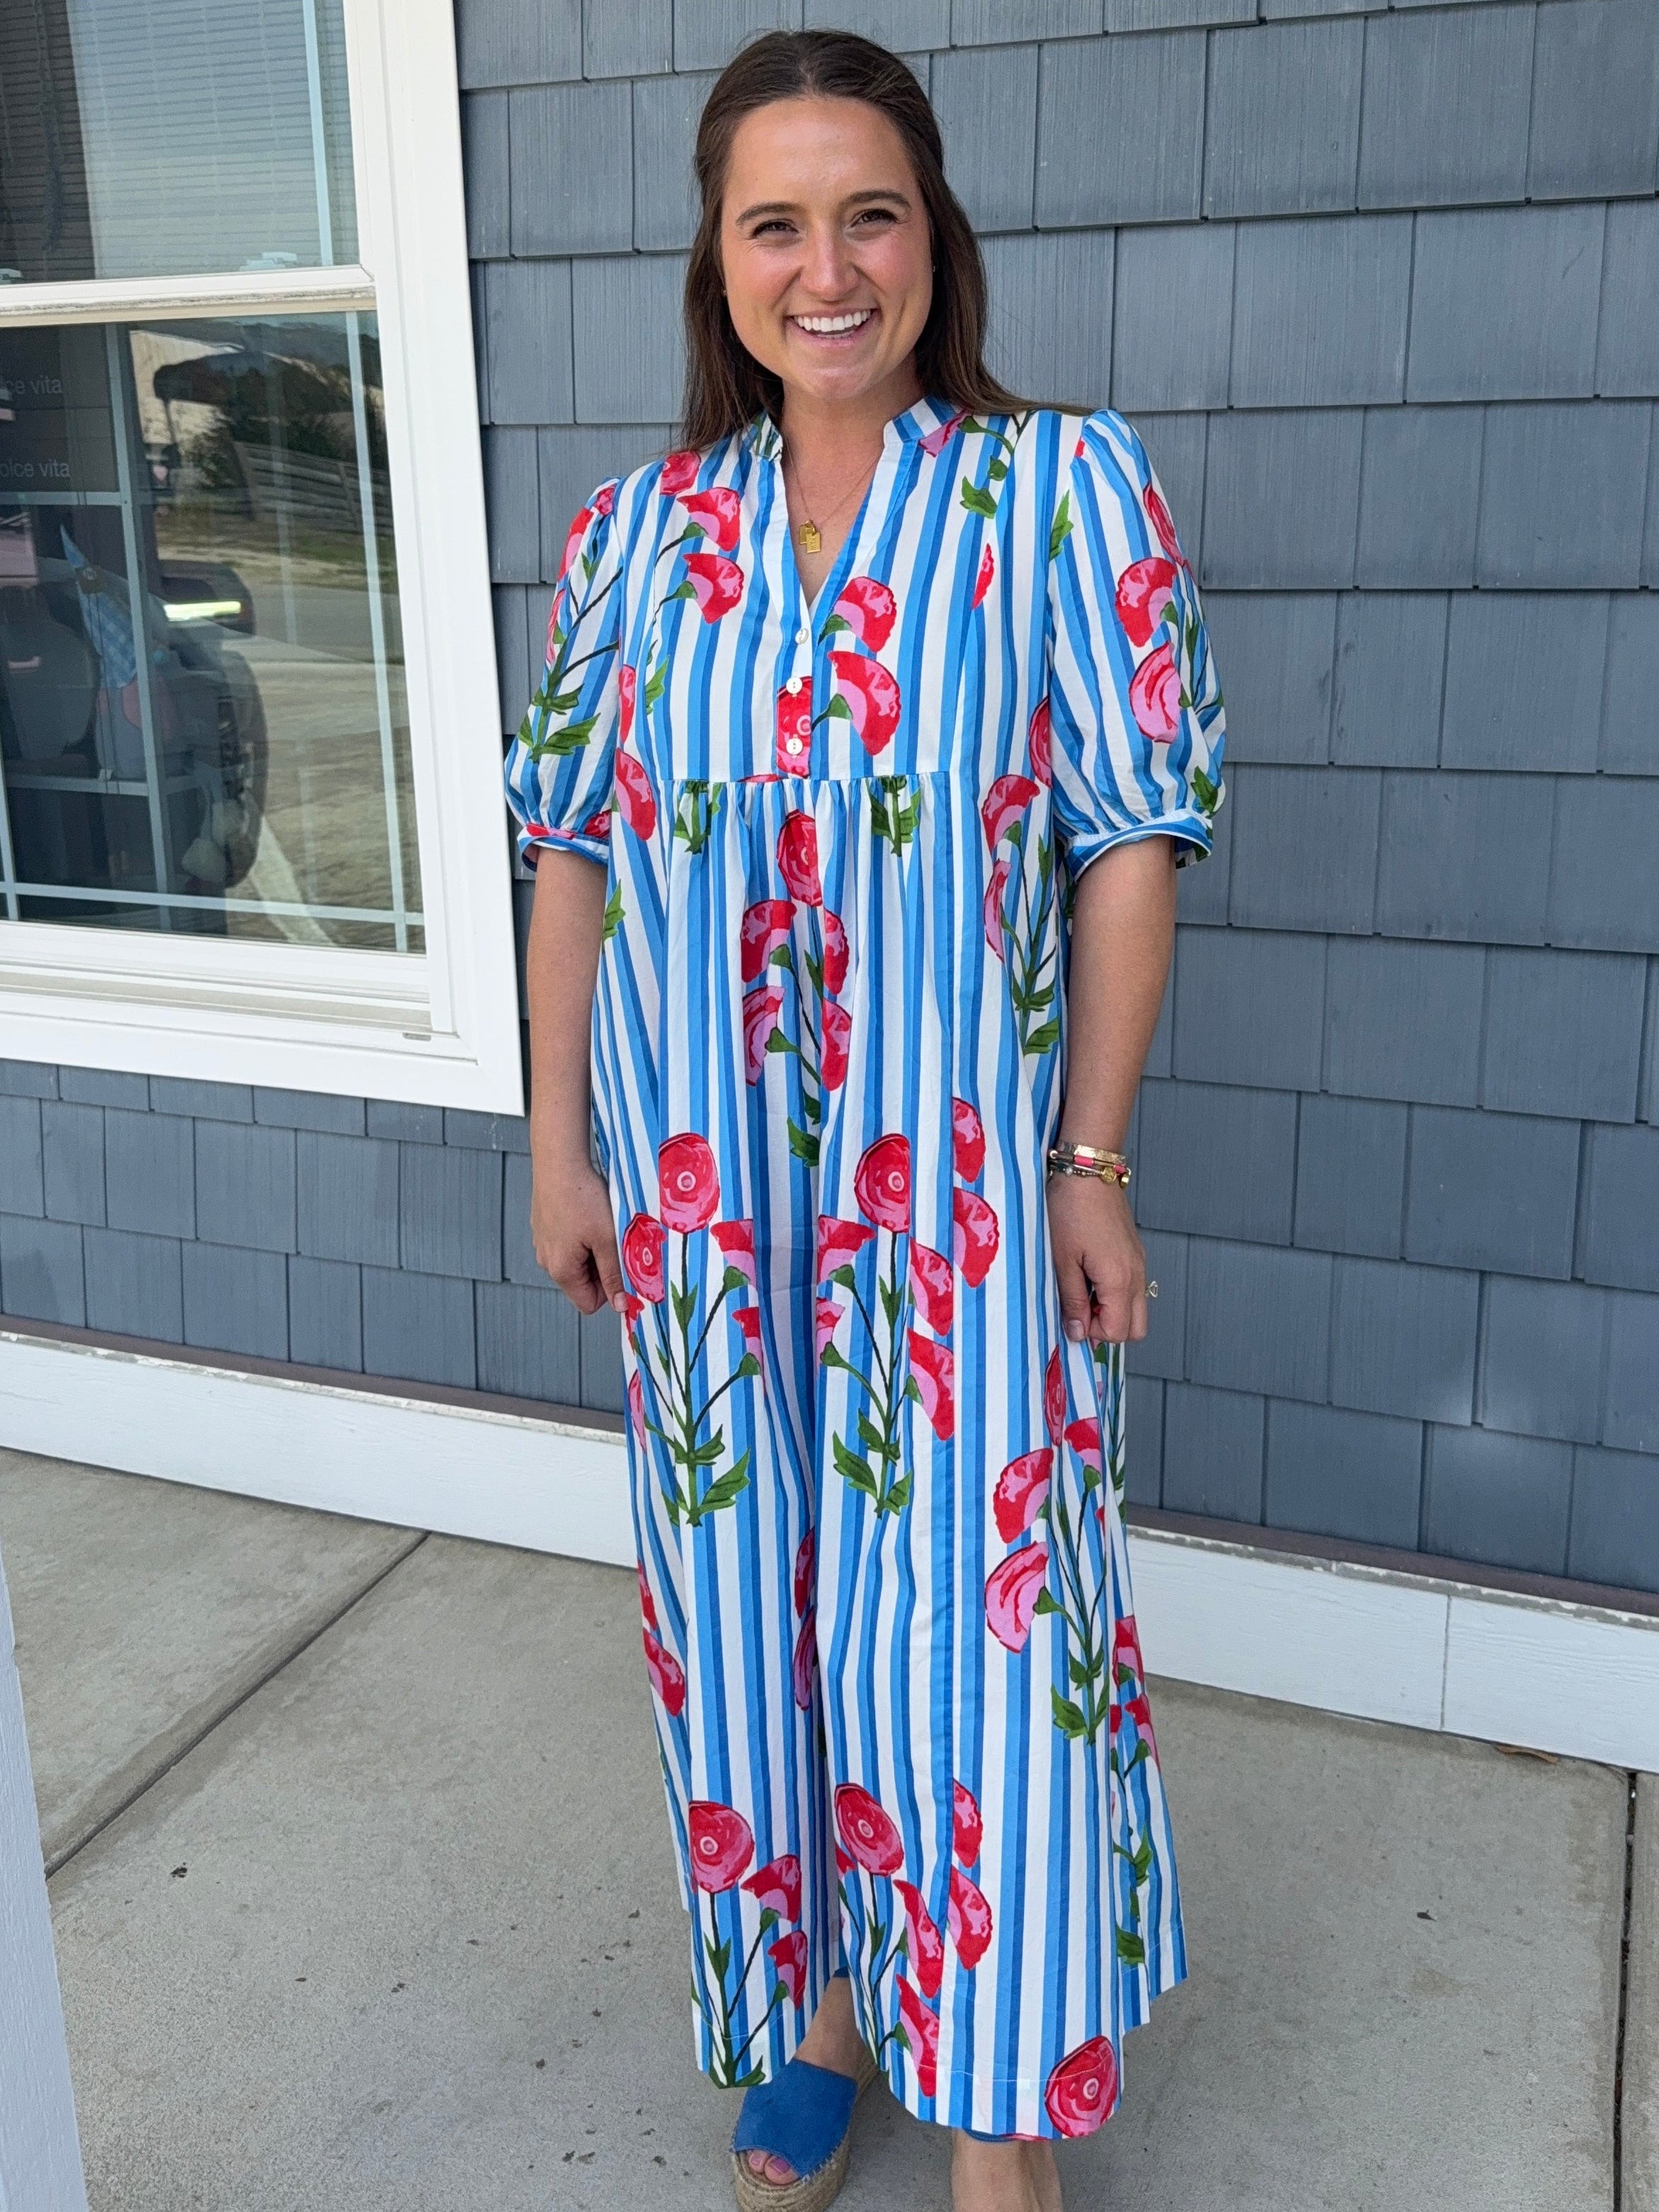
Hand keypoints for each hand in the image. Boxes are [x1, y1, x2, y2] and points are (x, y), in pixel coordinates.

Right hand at [530, 1144, 624, 1315]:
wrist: (559, 1162)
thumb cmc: (582, 1197)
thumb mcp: (606, 1239)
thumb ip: (614, 1275)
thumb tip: (621, 1305)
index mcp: (561, 1270)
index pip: (588, 1303)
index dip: (610, 1291)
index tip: (623, 1269)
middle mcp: (547, 1261)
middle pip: (582, 1282)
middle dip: (602, 1267)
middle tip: (613, 1241)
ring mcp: (542, 1244)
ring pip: (576, 1262)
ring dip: (592, 1251)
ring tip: (599, 1225)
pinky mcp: (543, 1228)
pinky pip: (567, 1244)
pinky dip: (580, 1236)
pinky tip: (586, 1215)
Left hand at [1047, 1173, 1149, 1346]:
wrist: (1088, 1171)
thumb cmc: (1071, 1211)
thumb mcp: (1063, 1261)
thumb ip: (1073, 1300)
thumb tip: (1077, 1332)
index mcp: (1119, 1281)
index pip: (1118, 1332)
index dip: (1093, 1333)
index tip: (1071, 1318)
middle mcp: (1137, 1275)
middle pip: (1136, 1328)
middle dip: (1109, 1328)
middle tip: (1080, 1310)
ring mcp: (1139, 1262)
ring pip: (1137, 1306)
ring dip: (1112, 1310)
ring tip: (1083, 1290)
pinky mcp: (1135, 1250)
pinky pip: (1134, 1286)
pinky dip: (1116, 1292)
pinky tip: (1091, 1274)